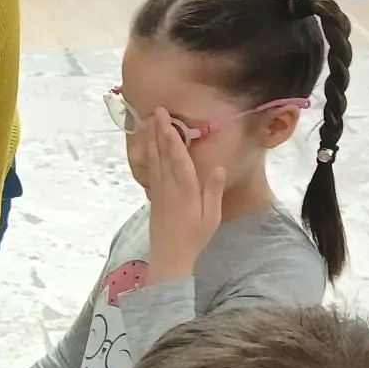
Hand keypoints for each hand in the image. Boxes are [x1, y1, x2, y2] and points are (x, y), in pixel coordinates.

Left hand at [143, 110, 224, 282]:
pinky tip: (149, 147)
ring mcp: (159, 191)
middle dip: (160, 131)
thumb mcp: (211, 216)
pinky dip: (150, 156)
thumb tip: (219, 167)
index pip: (178, 158)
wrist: (169, 256)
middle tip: (156, 111)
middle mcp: (169, 187)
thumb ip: (213, 191)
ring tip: (150, 122)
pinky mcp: (154, 197)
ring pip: (154, 160)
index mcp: (185, 190)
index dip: (172, 136)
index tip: (166, 119)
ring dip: (153, 140)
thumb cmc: (194, 237)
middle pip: (163, 154)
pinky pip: (151, 171)